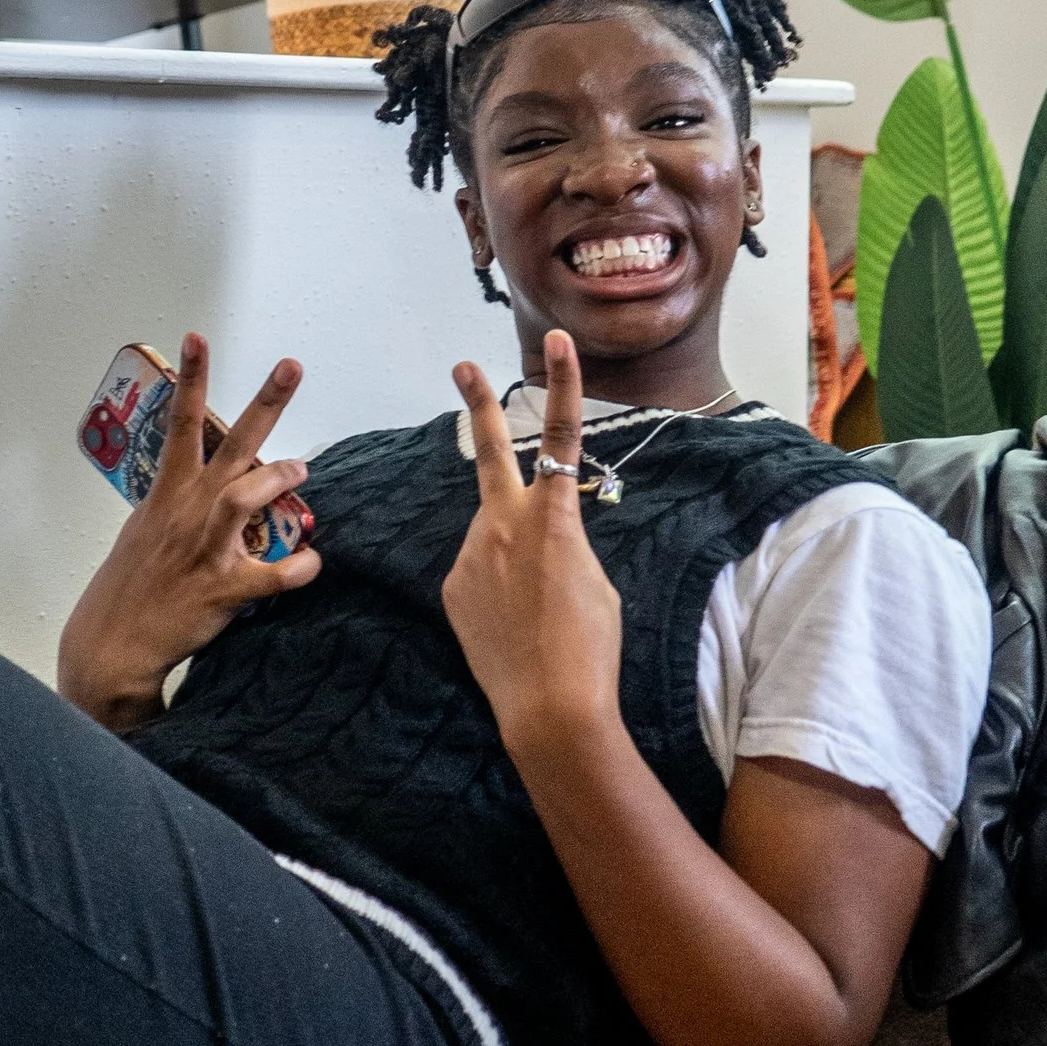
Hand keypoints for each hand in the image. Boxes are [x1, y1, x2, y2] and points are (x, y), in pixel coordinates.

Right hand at [57, 335, 319, 731]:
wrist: (112, 645)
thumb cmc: (130, 588)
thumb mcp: (145, 531)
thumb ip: (177, 503)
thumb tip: (203, 486)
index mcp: (167, 496)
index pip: (180, 424)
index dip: (191, 379)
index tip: (198, 338)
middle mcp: (187, 513)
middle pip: (228, 445)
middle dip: (263, 403)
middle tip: (291, 367)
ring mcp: (205, 549)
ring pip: (245, 497)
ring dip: (278, 479)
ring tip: (302, 470)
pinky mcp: (223, 589)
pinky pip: (272, 575)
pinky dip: (297, 568)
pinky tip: (312, 562)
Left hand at [442, 331, 624, 760]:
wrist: (550, 705)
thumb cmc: (589, 645)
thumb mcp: (594, 578)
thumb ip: (565, 540)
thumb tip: (540, 535)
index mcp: (554, 517)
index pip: (561, 436)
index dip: (563, 383)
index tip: (557, 341)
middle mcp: (504, 525)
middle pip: (489, 452)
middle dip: (478, 405)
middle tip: (463, 366)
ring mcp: (471, 555)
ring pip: (491, 534)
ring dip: (510, 555)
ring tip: (533, 609)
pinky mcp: (452, 586)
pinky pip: (477, 572)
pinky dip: (495, 589)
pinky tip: (512, 625)